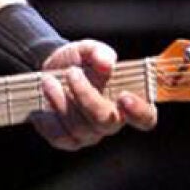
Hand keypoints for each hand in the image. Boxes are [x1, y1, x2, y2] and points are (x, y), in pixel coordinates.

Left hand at [30, 40, 157, 149]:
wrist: (50, 68)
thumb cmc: (78, 62)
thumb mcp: (89, 50)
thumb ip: (100, 52)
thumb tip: (106, 63)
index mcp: (127, 103)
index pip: (145, 118)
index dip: (139, 112)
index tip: (124, 96)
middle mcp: (111, 122)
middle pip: (106, 123)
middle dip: (86, 96)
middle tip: (71, 72)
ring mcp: (89, 134)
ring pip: (80, 128)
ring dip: (61, 101)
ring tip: (48, 79)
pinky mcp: (66, 139)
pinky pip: (59, 136)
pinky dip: (48, 118)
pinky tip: (44, 98)